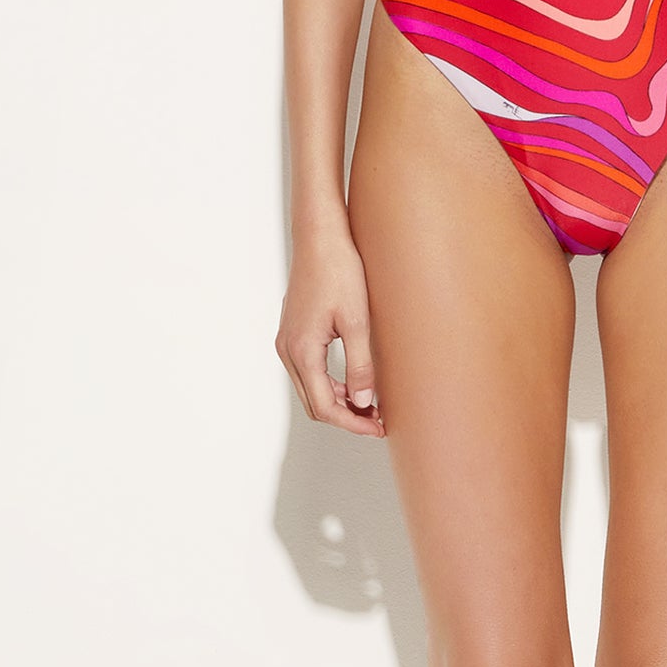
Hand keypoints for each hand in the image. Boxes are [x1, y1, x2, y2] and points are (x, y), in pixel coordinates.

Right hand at [275, 219, 386, 436]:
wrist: (320, 239)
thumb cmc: (339, 272)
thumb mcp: (358, 321)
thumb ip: (360, 365)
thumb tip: (364, 402)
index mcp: (303, 351)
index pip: (325, 407)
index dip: (353, 423)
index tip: (378, 428)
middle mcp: (289, 351)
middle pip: (314, 403)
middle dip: (346, 417)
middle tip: (378, 420)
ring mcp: (288, 342)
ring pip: (310, 389)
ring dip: (338, 401)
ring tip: (371, 403)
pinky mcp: (293, 334)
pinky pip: (308, 371)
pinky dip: (330, 384)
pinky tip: (354, 381)